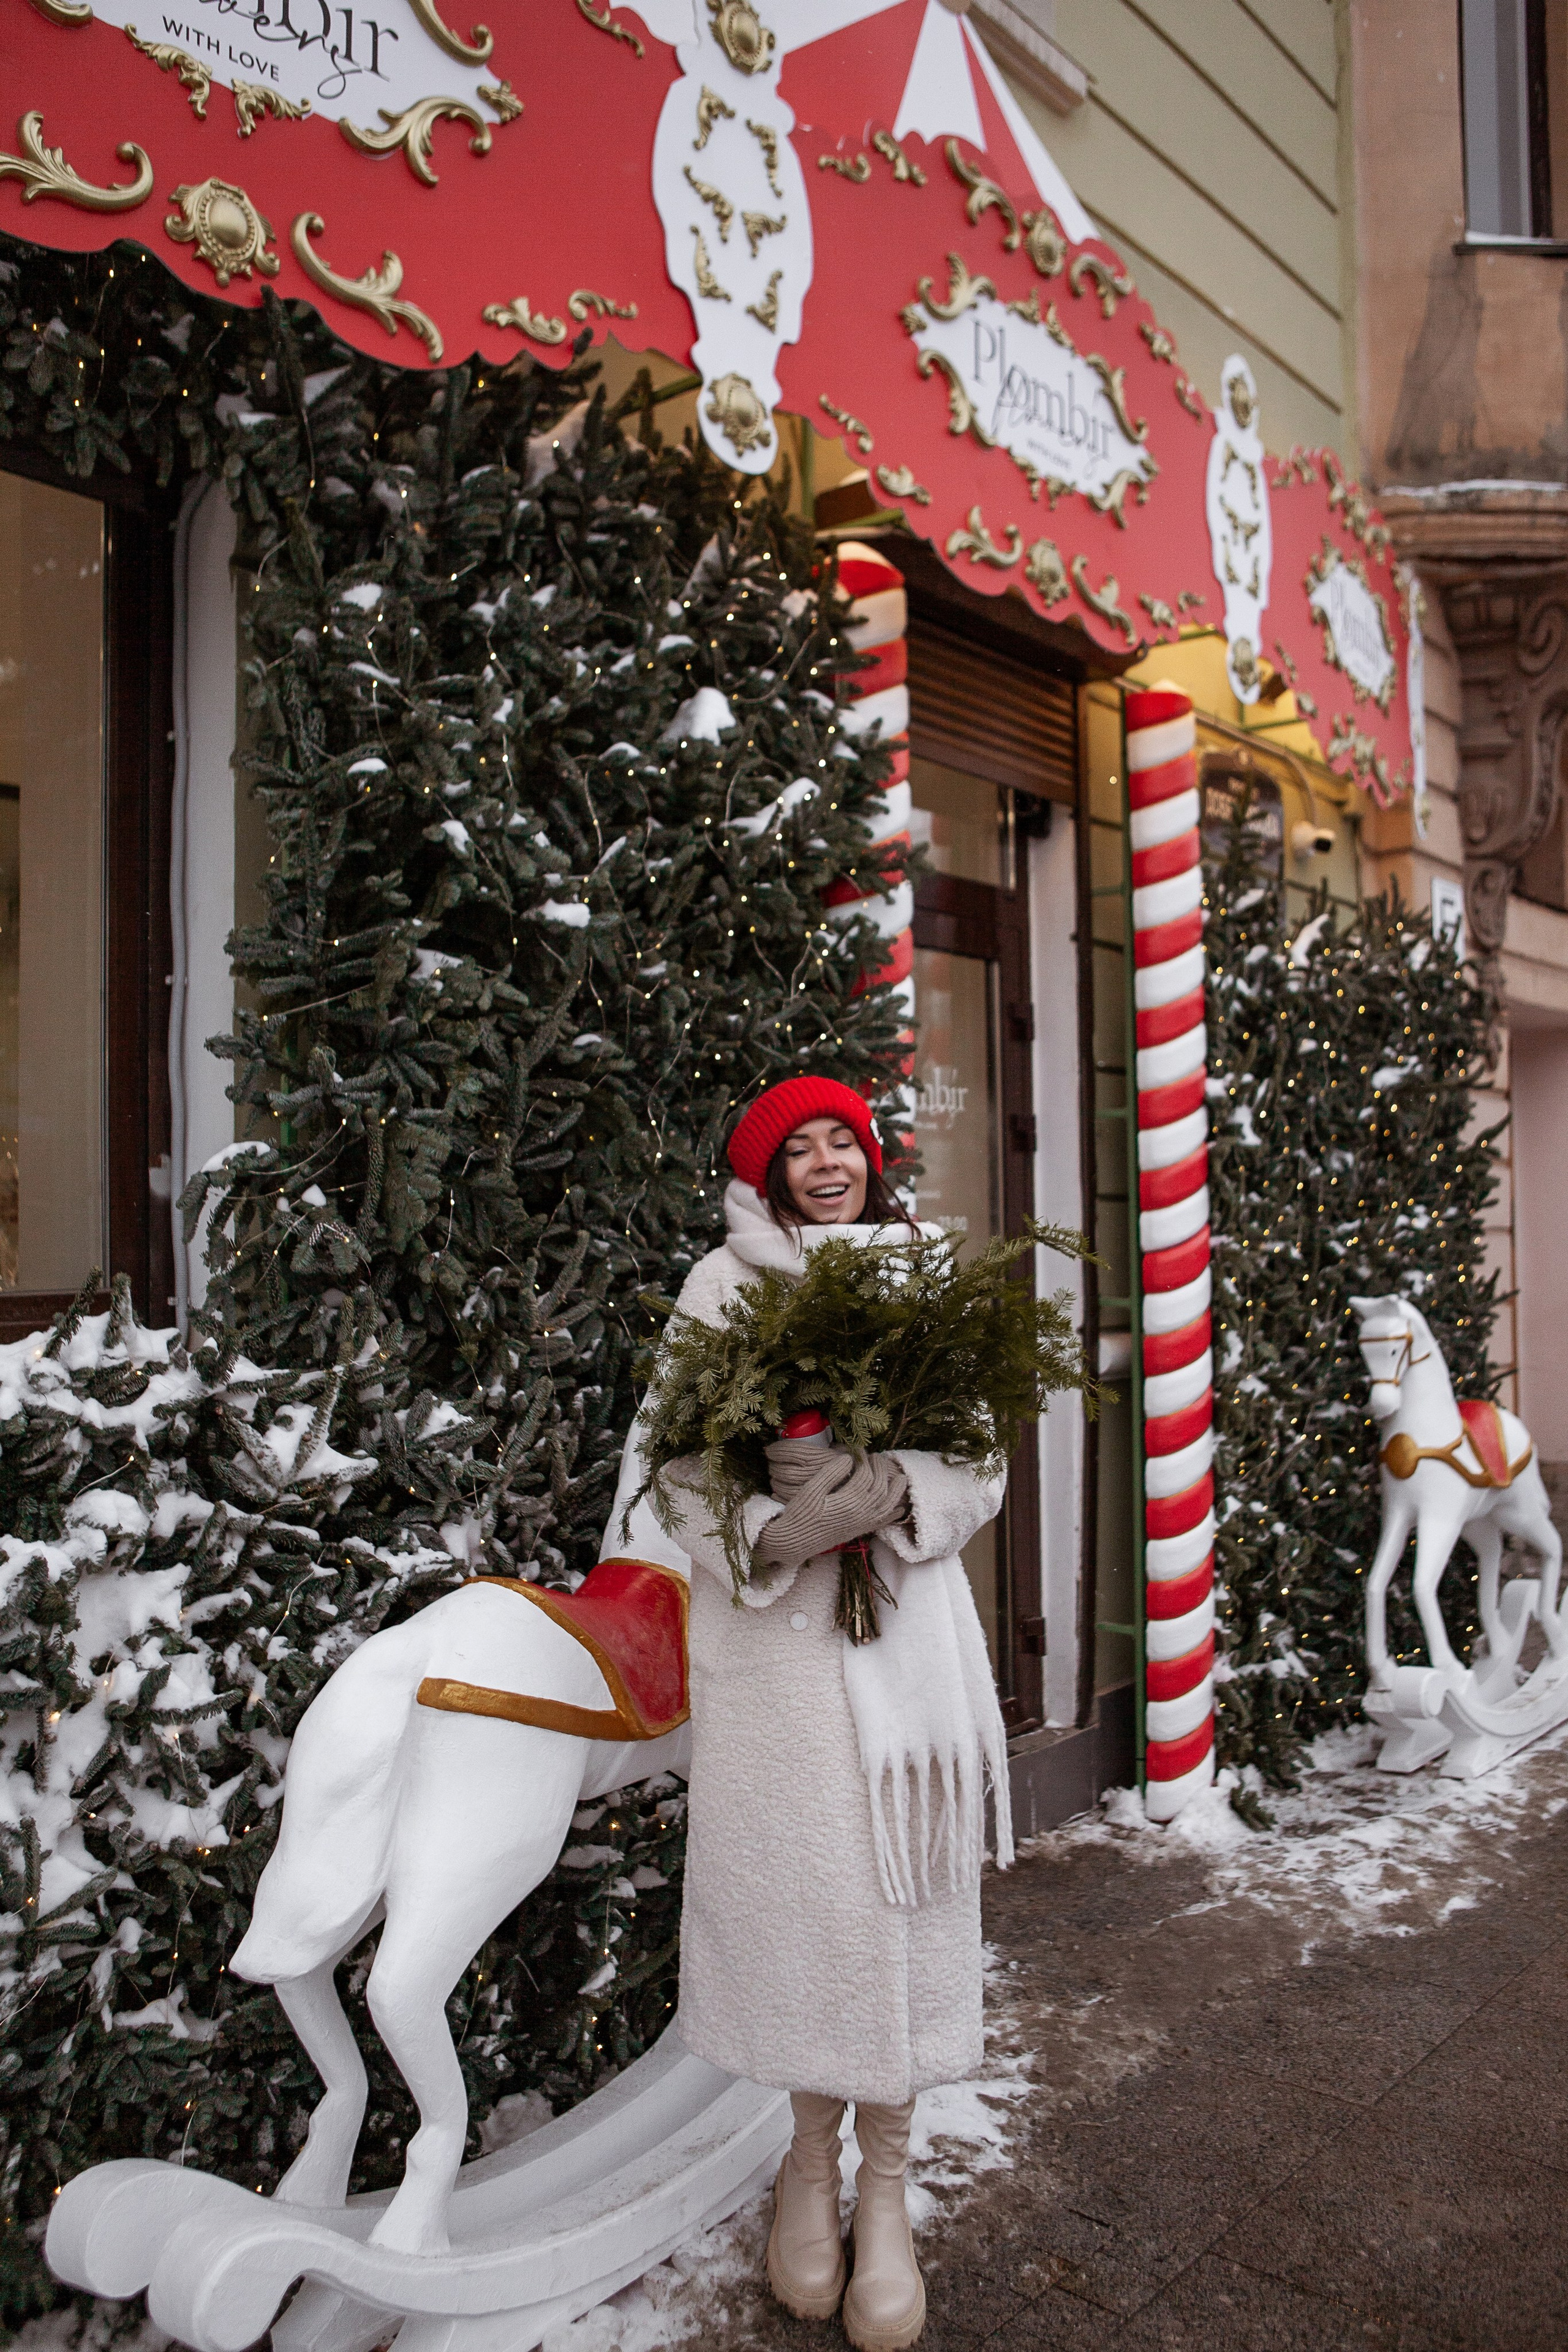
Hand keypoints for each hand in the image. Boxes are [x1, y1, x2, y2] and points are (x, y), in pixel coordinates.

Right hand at [753, 1444, 908, 1571]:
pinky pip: (882, 1523)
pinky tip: (900, 1510)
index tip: (858, 1449)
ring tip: (901, 1478)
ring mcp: (861, 1524)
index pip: (865, 1475)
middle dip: (880, 1469)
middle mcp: (860, 1514)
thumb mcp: (811, 1491)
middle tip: (875, 1456)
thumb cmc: (799, 1514)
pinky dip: (893, 1515)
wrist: (793, 1543)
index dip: (863, 1459)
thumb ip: (831, 1473)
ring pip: (887, 1506)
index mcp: (848, 1502)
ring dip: (896, 1491)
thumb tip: (849, 1458)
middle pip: (880, 1487)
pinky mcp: (858, 1532)